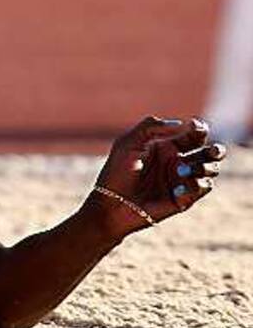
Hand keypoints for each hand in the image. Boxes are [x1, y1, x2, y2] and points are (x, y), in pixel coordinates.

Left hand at [93, 116, 224, 236]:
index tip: (195, 127)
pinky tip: (177, 189)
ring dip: (204, 167)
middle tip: (212, 150)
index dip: (199, 128)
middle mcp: (178, 161)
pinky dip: (195, 185)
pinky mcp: (184, 198)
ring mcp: (182, 180)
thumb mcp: (129, 142)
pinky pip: (202, 188)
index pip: (192, 134)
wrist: (112, 203)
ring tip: (182, 171)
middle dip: (216, 149)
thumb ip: (152, 127)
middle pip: (209, 152)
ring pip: (211, 168)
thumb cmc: (117, 171)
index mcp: (166, 145)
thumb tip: (182, 124)